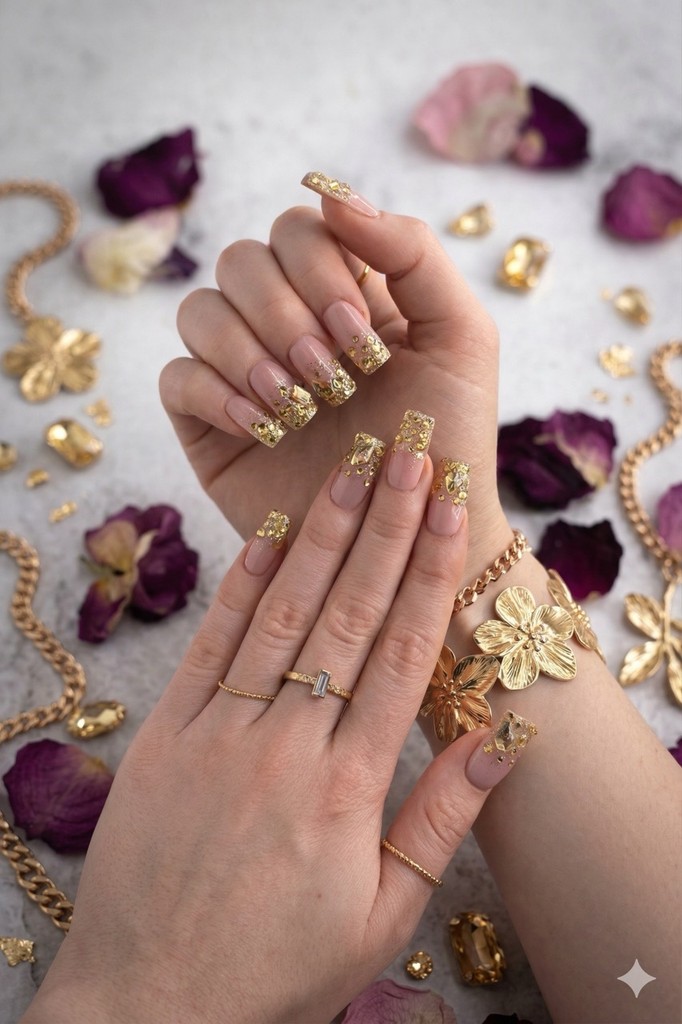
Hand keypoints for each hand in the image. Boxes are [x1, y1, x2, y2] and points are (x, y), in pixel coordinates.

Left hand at [24, 418, 531, 1023]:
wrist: (149, 1003)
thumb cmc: (276, 967)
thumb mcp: (381, 913)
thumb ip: (442, 819)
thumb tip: (502, 740)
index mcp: (347, 786)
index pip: (401, 655)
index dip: (427, 574)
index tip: (449, 513)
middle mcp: (285, 744)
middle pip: (347, 615)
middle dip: (383, 529)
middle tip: (408, 459)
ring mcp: (219, 733)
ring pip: (281, 615)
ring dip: (319, 538)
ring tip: (349, 473)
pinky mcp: (166, 735)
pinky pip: (211, 646)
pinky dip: (240, 587)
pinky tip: (265, 537)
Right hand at [160, 178, 510, 574]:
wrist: (416, 532)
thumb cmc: (447, 437)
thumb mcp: (460, 335)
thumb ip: (411, 250)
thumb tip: (329, 194)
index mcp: (344, 293)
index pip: (297, 230)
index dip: (318, 269)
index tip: (359, 335)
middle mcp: (287, 324)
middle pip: (240, 261)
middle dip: (284, 314)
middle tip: (332, 377)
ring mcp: (243, 373)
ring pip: (199, 311)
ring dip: (247, 350)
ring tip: (298, 404)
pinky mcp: (210, 425)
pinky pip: (176, 378)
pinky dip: (216, 392)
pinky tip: (266, 426)